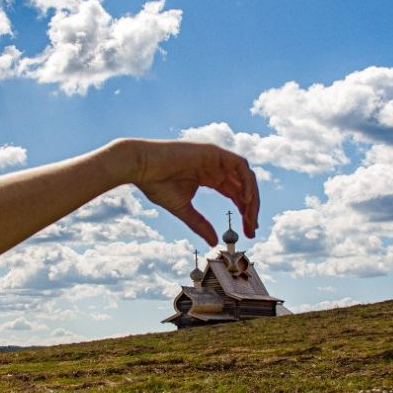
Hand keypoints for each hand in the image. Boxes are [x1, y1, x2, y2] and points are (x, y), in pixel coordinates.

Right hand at [128, 140, 259, 245]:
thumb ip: (199, 224)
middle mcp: (216, 165)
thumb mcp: (183, 209)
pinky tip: (245, 200)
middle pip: (243, 186)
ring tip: (250, 218)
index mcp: (210, 176)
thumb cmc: (156, 183)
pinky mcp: (213, 151)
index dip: (245, 212)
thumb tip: (214, 242)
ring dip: (251, 197)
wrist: (141, 166)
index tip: (249, 231)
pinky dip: (246, 181)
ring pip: (245, 176)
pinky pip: (239, 165)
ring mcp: (215, 157)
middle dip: (251, 209)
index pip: (235, 193)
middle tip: (252, 230)